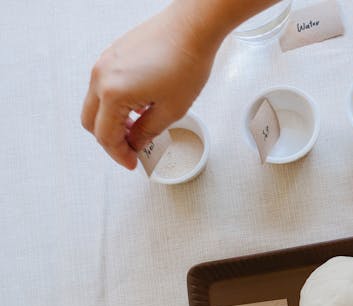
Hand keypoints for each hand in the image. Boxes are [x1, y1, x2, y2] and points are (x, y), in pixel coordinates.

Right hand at [81, 2, 221, 169]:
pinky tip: (141, 105)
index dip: (119, 155)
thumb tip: (136, 145)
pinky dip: (116, 102)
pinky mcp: (113, 54)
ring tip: (139, 127)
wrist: (192, 28)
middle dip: (111, 140)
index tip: (133, 163)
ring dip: (113, 120)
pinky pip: (104, 85)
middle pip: (92, 121)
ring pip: (96, 103)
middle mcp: (100, 76)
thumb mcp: (172, 110)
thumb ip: (148, 133)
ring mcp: (104, 62)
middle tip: (133, 149)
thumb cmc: (186, 62)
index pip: (106, 136)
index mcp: (112, 93)